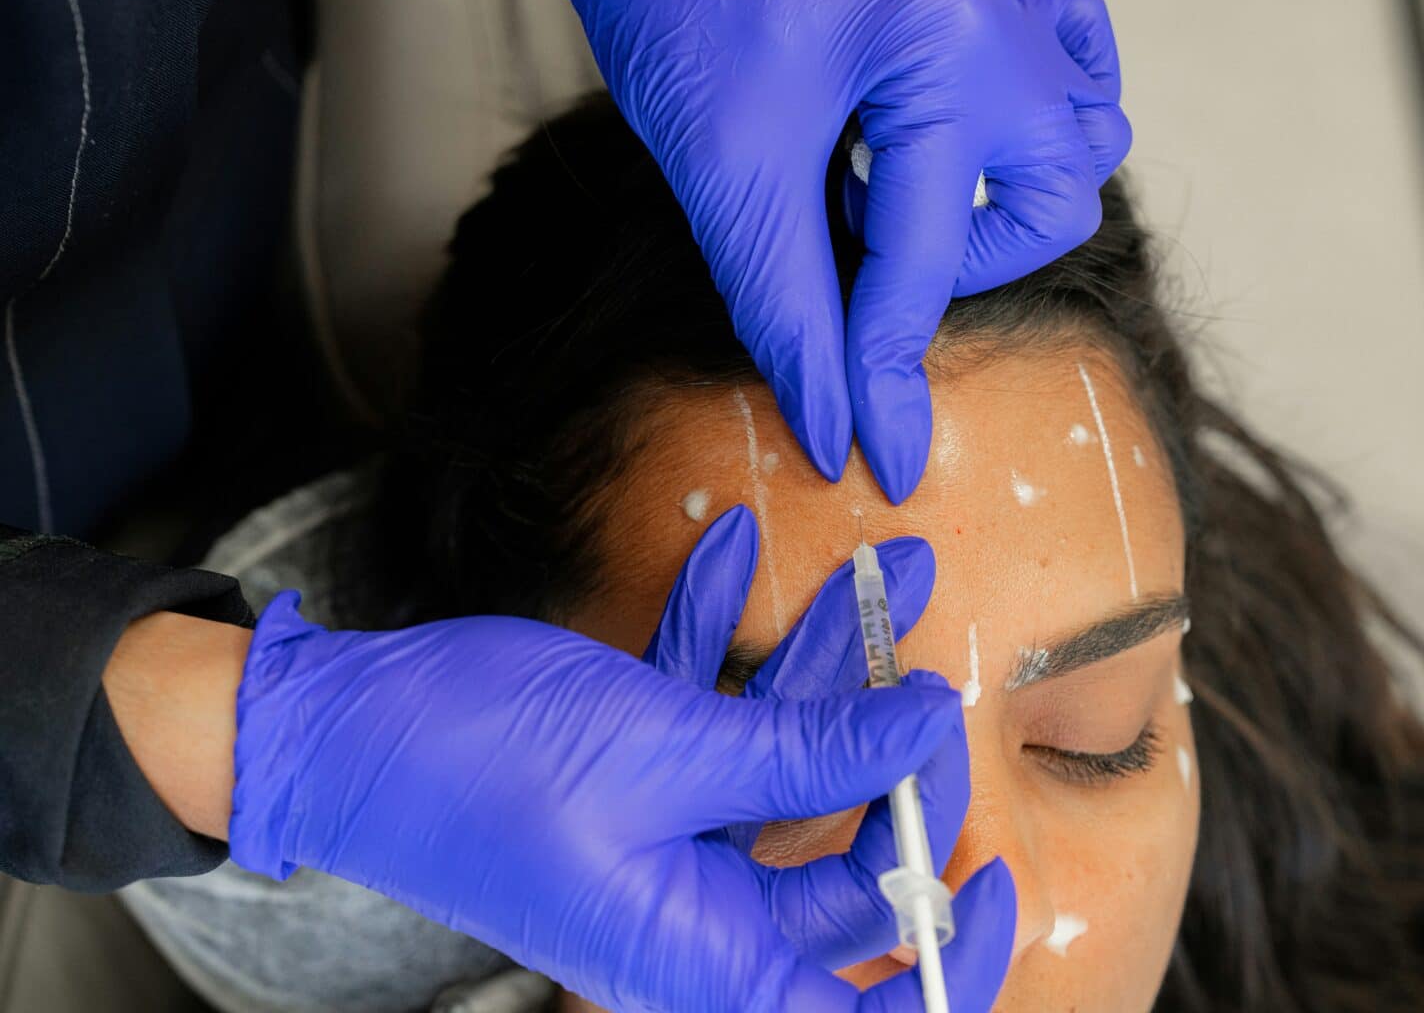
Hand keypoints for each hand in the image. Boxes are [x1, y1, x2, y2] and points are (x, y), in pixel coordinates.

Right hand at [229, 506, 1013, 1010]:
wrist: (331, 730)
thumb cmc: (476, 762)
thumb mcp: (667, 754)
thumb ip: (808, 750)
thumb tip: (927, 730)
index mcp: (707, 951)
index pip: (867, 997)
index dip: (948, 946)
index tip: (993, 866)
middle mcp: (694, 909)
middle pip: (837, 848)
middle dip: (888, 741)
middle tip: (919, 655)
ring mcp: (663, 839)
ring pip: (781, 762)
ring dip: (822, 665)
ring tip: (877, 566)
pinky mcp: (631, 776)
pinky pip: (705, 715)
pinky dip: (725, 643)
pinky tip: (733, 553)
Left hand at [564, 0, 1130, 502]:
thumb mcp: (724, 160)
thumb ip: (784, 301)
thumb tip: (835, 421)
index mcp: (944, 42)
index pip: (925, 259)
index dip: (887, 372)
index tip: (880, 459)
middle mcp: (1007, 1)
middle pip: (1053, 197)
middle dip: (963, 262)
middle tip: (868, 258)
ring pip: (1086, 122)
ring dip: (1007, 189)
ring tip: (894, 181)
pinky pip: (1075, 47)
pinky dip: (1034, 109)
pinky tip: (953, 127)